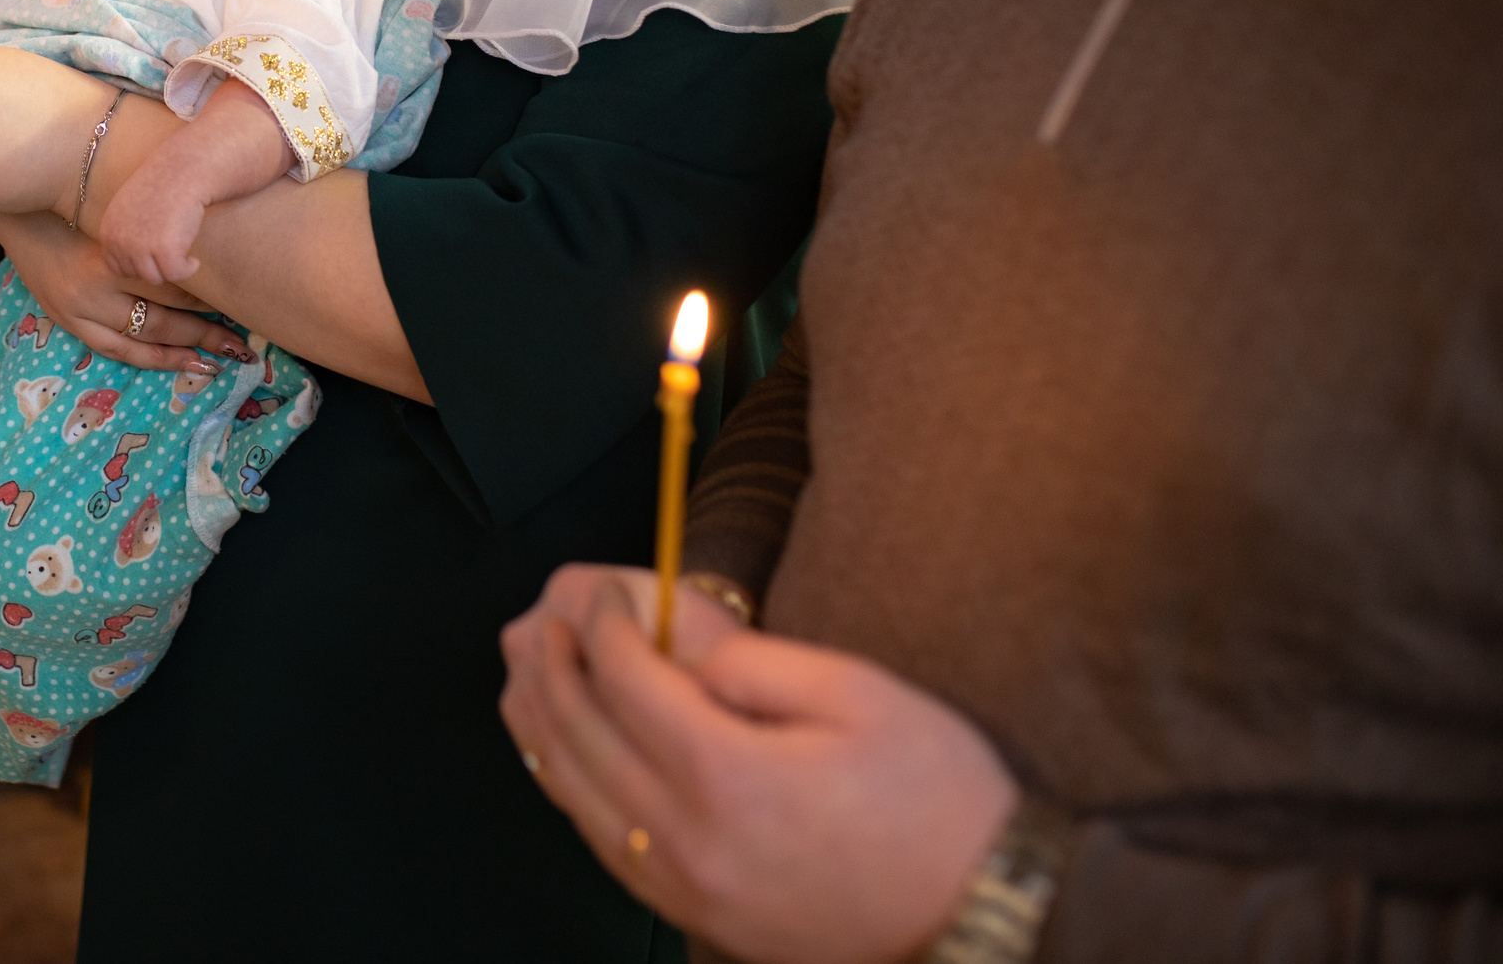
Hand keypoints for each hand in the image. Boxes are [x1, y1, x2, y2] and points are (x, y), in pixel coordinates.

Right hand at [0, 211, 252, 375]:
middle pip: (162, 319)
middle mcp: (94, 290)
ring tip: (221, 360)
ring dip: (183, 353)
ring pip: (142, 342)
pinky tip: (179, 363)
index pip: (172, 286)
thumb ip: (159, 230)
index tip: (241, 301)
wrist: (21, 212)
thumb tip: (213, 243)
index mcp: (112, 257)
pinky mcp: (69, 322)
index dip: (209, 296)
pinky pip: (116, 350)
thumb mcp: (120, 210)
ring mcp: (80, 312)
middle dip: (206, 333)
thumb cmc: (79, 203)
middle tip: (244, 345)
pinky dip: (150, 360)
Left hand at [96, 167, 209, 284]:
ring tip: (183, 250)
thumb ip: (125, 236)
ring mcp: (140, 246)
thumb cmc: (163, 186)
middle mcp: (119, 240)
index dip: (140, 264)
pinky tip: (194, 258)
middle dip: (156, 265)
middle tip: (174, 247)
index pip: (119, 268)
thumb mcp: (131, 209)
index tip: (158, 251)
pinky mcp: (164, 250)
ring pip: (156, 277)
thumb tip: (131, 269)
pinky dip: (188, 269)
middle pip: (138, 275)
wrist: (184, 169)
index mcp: (108, 231)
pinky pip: (176, 274)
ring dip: (172, 268)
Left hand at [498, 565, 1015, 963]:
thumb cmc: (936, 801)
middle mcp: (687, 839)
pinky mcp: (693, 914)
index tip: (601, 589)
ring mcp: (683, 887)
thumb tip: (677, 639)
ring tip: (527, 668)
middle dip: (552, 664)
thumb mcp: (857, 695)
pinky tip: (563, 750)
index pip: (626, 678)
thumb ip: (750, 661)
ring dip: (540, 723)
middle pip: (581, 735)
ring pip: (574, 793)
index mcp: (727, 775)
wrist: (980, 917)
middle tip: (544, 615)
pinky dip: (568, 785)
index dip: (604, 622)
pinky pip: (601, 841)